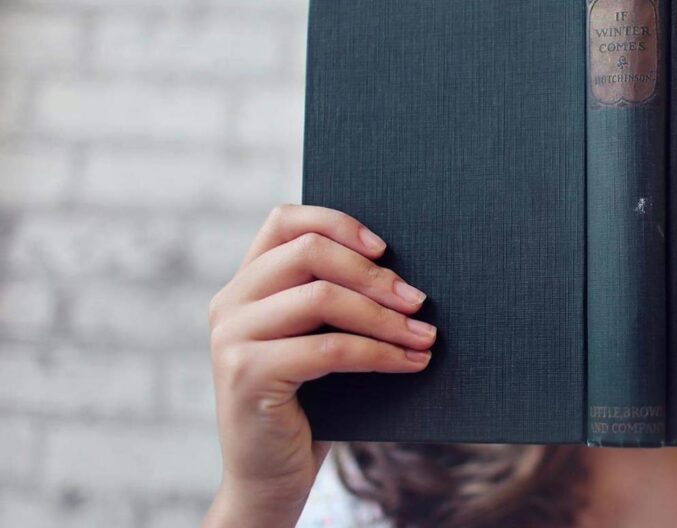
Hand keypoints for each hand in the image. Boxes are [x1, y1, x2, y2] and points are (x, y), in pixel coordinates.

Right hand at [203, 204, 436, 527]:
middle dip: (373, 274)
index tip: (385, 247)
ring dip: (385, 317)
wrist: (270, 478)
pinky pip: (329, 349)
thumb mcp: (318, 340)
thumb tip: (406, 271)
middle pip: (309, 252)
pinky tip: (411, 362)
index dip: (338, 223)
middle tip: (419, 299)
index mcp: (245, 283)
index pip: (284, 220)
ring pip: (322, 297)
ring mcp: (232, 337)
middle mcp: (230, 302)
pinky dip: (380, 354)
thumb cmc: (310, 404)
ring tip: (425, 336)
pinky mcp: (247, 374)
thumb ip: (336, 300)